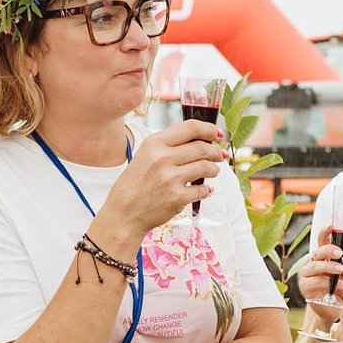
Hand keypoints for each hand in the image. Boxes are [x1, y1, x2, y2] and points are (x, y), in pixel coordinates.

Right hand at [90, 120, 225, 245]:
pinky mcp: (177, 198)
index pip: (190, 127)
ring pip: (206, 167)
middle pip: (202, 147)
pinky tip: (203, 190)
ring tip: (212, 171)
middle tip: (219, 155)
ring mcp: (170, 178)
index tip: (217, 134)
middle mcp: (162, 158)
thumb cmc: (134, 186)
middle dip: (215, 151)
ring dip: (214, 169)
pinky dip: (205, 190)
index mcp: (154, 144)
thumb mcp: (144, 157)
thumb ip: (168, 147)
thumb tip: (200, 141)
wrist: (123, 215)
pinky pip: (202, 190)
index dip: (209, 129)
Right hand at [297, 238, 342, 324]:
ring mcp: (307, 275)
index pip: (322, 241)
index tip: (331, 226)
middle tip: (339, 253)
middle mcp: (313, 263)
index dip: (325, 232)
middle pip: (317, 252)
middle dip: (328, 250)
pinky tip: (341, 285)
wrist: (337, 310)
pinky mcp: (306, 287)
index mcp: (323, 257)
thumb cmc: (342, 290)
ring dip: (328, 267)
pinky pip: (314, 281)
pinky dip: (328, 282)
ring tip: (341, 270)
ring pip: (314, 266)